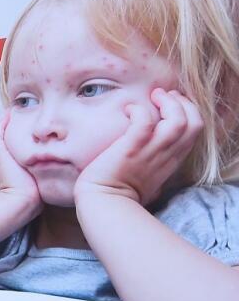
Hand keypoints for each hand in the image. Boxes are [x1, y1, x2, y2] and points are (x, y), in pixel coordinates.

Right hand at [0, 111, 41, 214]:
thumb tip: (62, 159)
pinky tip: (11, 112)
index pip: (7, 141)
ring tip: (14, 108)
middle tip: (16, 109)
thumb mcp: (41, 175)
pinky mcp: (0, 152)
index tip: (25, 119)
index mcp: (9, 162)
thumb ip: (46, 166)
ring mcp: (0, 154)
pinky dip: (2, 121)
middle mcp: (2, 156)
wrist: (23, 201)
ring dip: (4, 119)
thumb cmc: (35, 191)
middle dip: (6, 121)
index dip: (12, 130)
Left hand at [76, 88, 201, 205]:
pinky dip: (139, 110)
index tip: (174, 104)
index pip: (194, 131)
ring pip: (178, 120)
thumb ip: (154, 165)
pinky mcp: (131, 148)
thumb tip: (150, 160)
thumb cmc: (121, 195)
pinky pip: (144, 122)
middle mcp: (166, 155)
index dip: (189, 112)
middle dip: (184, 103)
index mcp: (172, 160)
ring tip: (154, 96)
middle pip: (194, 123)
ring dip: (169, 103)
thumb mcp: (148, 179)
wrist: (105, 205)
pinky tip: (129, 109)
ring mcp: (151, 152)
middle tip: (165, 95)